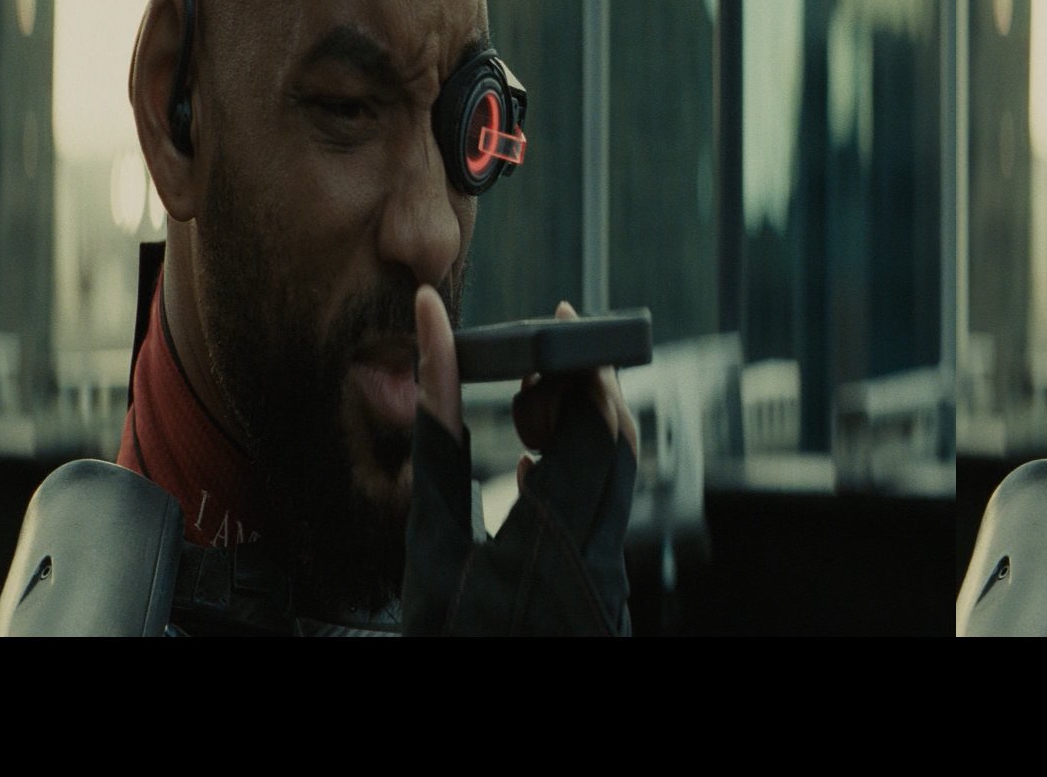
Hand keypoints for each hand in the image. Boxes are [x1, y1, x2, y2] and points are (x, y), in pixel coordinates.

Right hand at [402, 286, 634, 635]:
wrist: (497, 746)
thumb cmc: (445, 647)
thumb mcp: (424, 567)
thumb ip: (438, 471)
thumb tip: (435, 382)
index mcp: (540, 554)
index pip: (575, 431)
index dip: (562, 362)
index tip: (536, 312)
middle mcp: (592, 566)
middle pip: (614, 443)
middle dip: (583, 384)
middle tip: (540, 351)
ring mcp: (610, 584)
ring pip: (622, 474)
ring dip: (586, 425)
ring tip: (531, 404)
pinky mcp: (611, 595)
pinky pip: (611, 513)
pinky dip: (583, 473)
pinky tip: (535, 467)